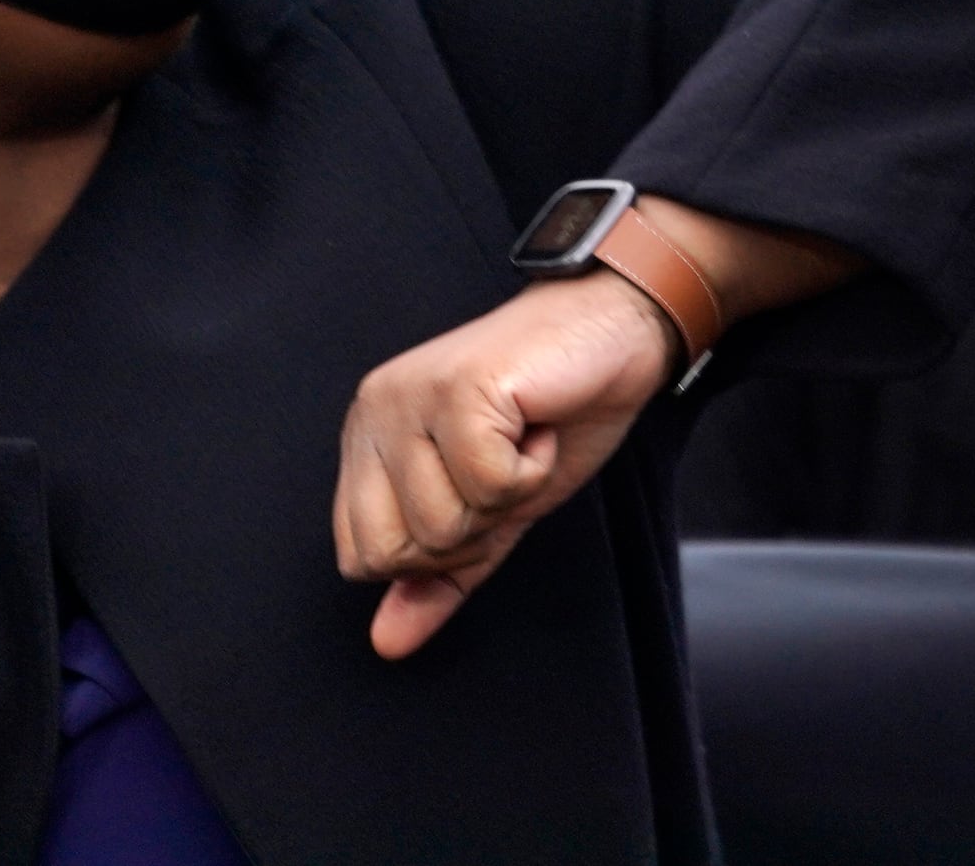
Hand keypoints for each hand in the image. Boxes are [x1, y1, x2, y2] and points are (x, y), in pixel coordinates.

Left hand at [333, 271, 672, 657]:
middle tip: (505, 469)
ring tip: (523, 440)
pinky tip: (538, 425)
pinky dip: (532, 469)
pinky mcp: (459, 388)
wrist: (614, 330)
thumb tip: (388, 644)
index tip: (482, 497)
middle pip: (395, 551)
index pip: (360, 556)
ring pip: (443, 522)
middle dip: (470, 531)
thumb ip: (440, 575)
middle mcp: (375, 413)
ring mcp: (413, 396)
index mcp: (369, 440)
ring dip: (507, 496)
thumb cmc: (554, 414)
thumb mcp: (493, 511)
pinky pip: (489, 485)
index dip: (434, 555)